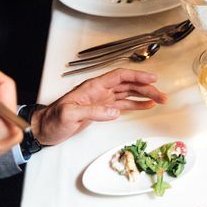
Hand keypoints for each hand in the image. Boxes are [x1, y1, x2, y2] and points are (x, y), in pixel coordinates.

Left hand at [34, 68, 166, 145]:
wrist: (44, 129)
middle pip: (128, 84)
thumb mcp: (69, 115)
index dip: (137, 76)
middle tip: (162, 96)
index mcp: (93, 87)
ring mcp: (102, 100)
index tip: (152, 79)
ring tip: (160, 100)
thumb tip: (114, 112)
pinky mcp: (102, 110)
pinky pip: (122, 104)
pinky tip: (146, 106)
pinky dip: (135, 104)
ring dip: (144, 96)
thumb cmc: (52, 120)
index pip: (119, 76)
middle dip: (146, 88)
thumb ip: (92, 112)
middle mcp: (100, 91)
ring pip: (128, 94)